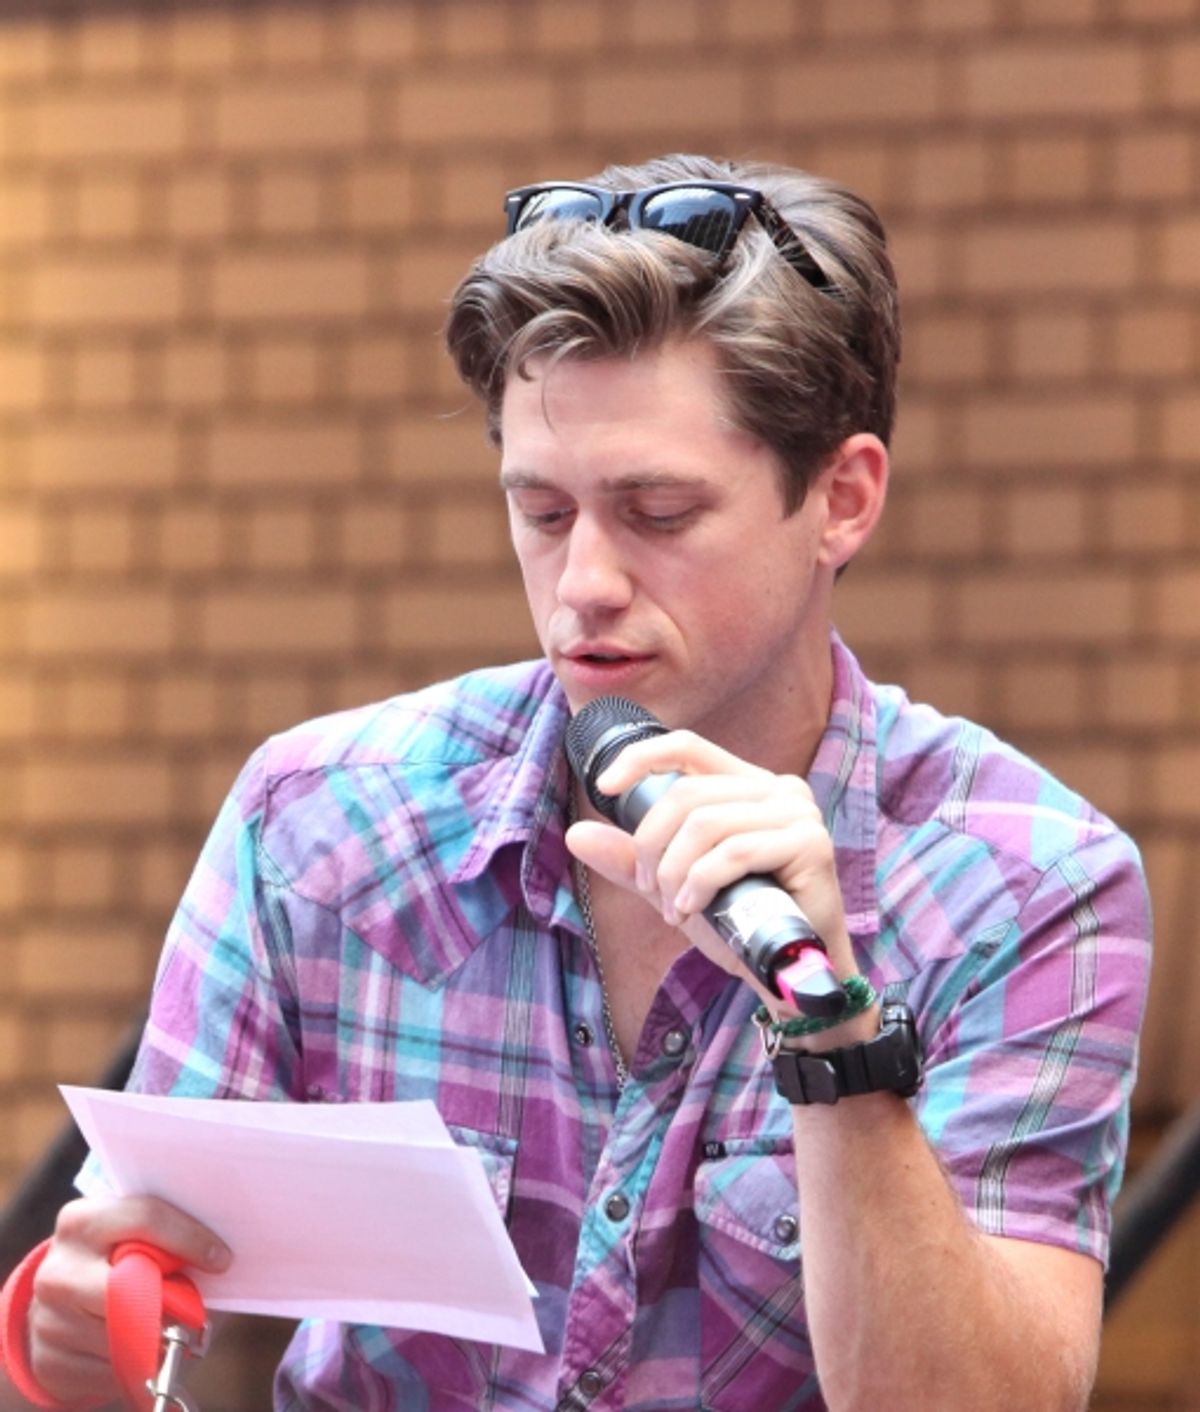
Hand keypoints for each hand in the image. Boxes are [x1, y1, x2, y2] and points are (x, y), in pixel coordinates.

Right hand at [24, 1194, 230, 1405]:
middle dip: (170, 1301)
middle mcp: (59, 1267)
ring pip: (124, 1336)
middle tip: (197, 1310)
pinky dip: (136, 1366)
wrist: (60, 1313)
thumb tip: (222, 1258)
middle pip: (130, 1287)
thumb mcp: (137, 1241)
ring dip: (157, 1339)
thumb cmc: (120, 1267)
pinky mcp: (49, 1361)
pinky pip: (110, 1370)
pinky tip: (137, 1352)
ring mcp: (48, 1318)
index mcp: (83, 1220)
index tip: (222, 1260)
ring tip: (167, 1330)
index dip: (190, 1239)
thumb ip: (170, 1243)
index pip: (145, 1218)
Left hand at [565, 728, 856, 1001]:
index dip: (641, 757)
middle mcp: (777, 789)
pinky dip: (700, 883)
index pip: (687, 747)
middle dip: (652, 846)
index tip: (605, 787)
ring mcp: (797, 813)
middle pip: (687, 796)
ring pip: (705, 825)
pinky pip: (734, 852)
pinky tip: (692, 908)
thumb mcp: (674, 884)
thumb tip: (576, 834)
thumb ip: (631, 859)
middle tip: (650, 889)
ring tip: (673, 908)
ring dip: (674, 872)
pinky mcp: (810, 843)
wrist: (786, 970)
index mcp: (746, 785)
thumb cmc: (738, 921)